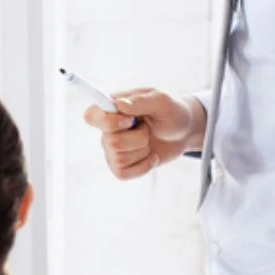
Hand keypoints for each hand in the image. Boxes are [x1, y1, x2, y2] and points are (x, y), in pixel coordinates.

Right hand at [83, 89, 205, 180]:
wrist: (183, 132)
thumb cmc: (171, 112)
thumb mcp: (162, 102)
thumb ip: (141, 101)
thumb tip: (119, 104)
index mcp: (112, 107)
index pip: (90, 116)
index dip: (110, 122)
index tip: (130, 120)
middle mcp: (107, 128)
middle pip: (112, 142)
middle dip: (139, 139)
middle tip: (148, 129)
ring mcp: (112, 148)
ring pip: (119, 159)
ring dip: (143, 151)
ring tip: (149, 141)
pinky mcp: (120, 164)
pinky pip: (122, 173)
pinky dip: (142, 167)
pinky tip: (150, 157)